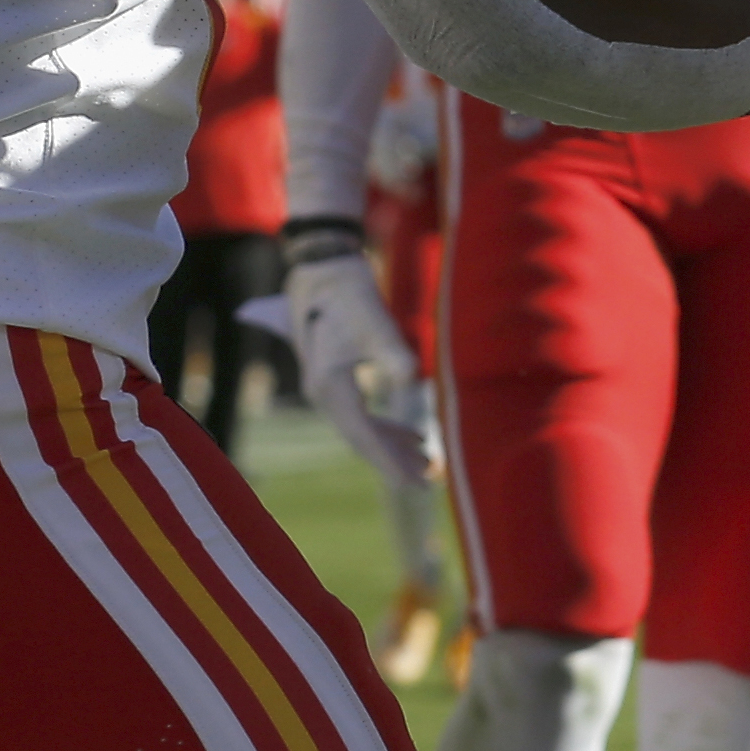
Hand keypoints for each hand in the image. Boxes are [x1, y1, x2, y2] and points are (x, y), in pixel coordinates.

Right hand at [280, 252, 434, 488]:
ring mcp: (325, 388)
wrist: (322, 268)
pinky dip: (385, 427)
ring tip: (426, 461)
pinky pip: (360, 414)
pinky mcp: (334, 378)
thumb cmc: (349, 293)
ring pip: (361, 429)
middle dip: (393, 461)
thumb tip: (411, 378)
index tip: (416, 481)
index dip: (390, 459)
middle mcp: (321, 393)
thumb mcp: (374, 320)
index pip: (363, 434)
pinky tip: (410, 434)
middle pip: (361, 438)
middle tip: (427, 482)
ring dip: (391, 446)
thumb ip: (392, 351)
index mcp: (328, 386)